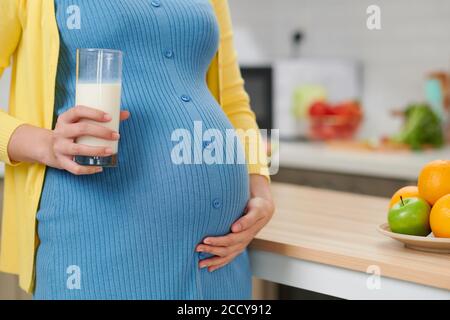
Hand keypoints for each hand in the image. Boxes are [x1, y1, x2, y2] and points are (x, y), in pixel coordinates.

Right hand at [8, 105, 129, 174]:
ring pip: (79, 149)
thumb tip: (127, 113)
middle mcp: (60, 132)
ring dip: (97, 151)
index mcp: (65, 118)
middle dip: (101, 132)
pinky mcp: (61, 161)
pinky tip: (100, 167)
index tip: (110, 117)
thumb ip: (102, 118)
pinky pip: (75, 168)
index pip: (78, 111)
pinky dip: (89, 169)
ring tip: (111, 151)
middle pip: (81, 129)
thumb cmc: (73, 132)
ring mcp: (60, 147)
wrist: (48, 147)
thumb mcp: (81, 121)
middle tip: (116, 135)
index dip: (94, 113)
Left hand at [196, 175, 273, 271]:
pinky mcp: (239, 246)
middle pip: (226, 250)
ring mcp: (241, 246)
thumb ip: (246, 219)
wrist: (264, 210)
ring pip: (226, 257)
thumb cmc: (258, 207)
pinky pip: (229, 258)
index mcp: (247, 233)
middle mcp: (244, 242)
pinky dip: (219, 264)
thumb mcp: (255, 210)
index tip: (205, 239)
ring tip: (200, 264)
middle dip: (211, 250)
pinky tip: (210, 268)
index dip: (217, 241)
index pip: (230, 240)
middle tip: (197, 248)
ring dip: (213, 261)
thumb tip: (234, 228)